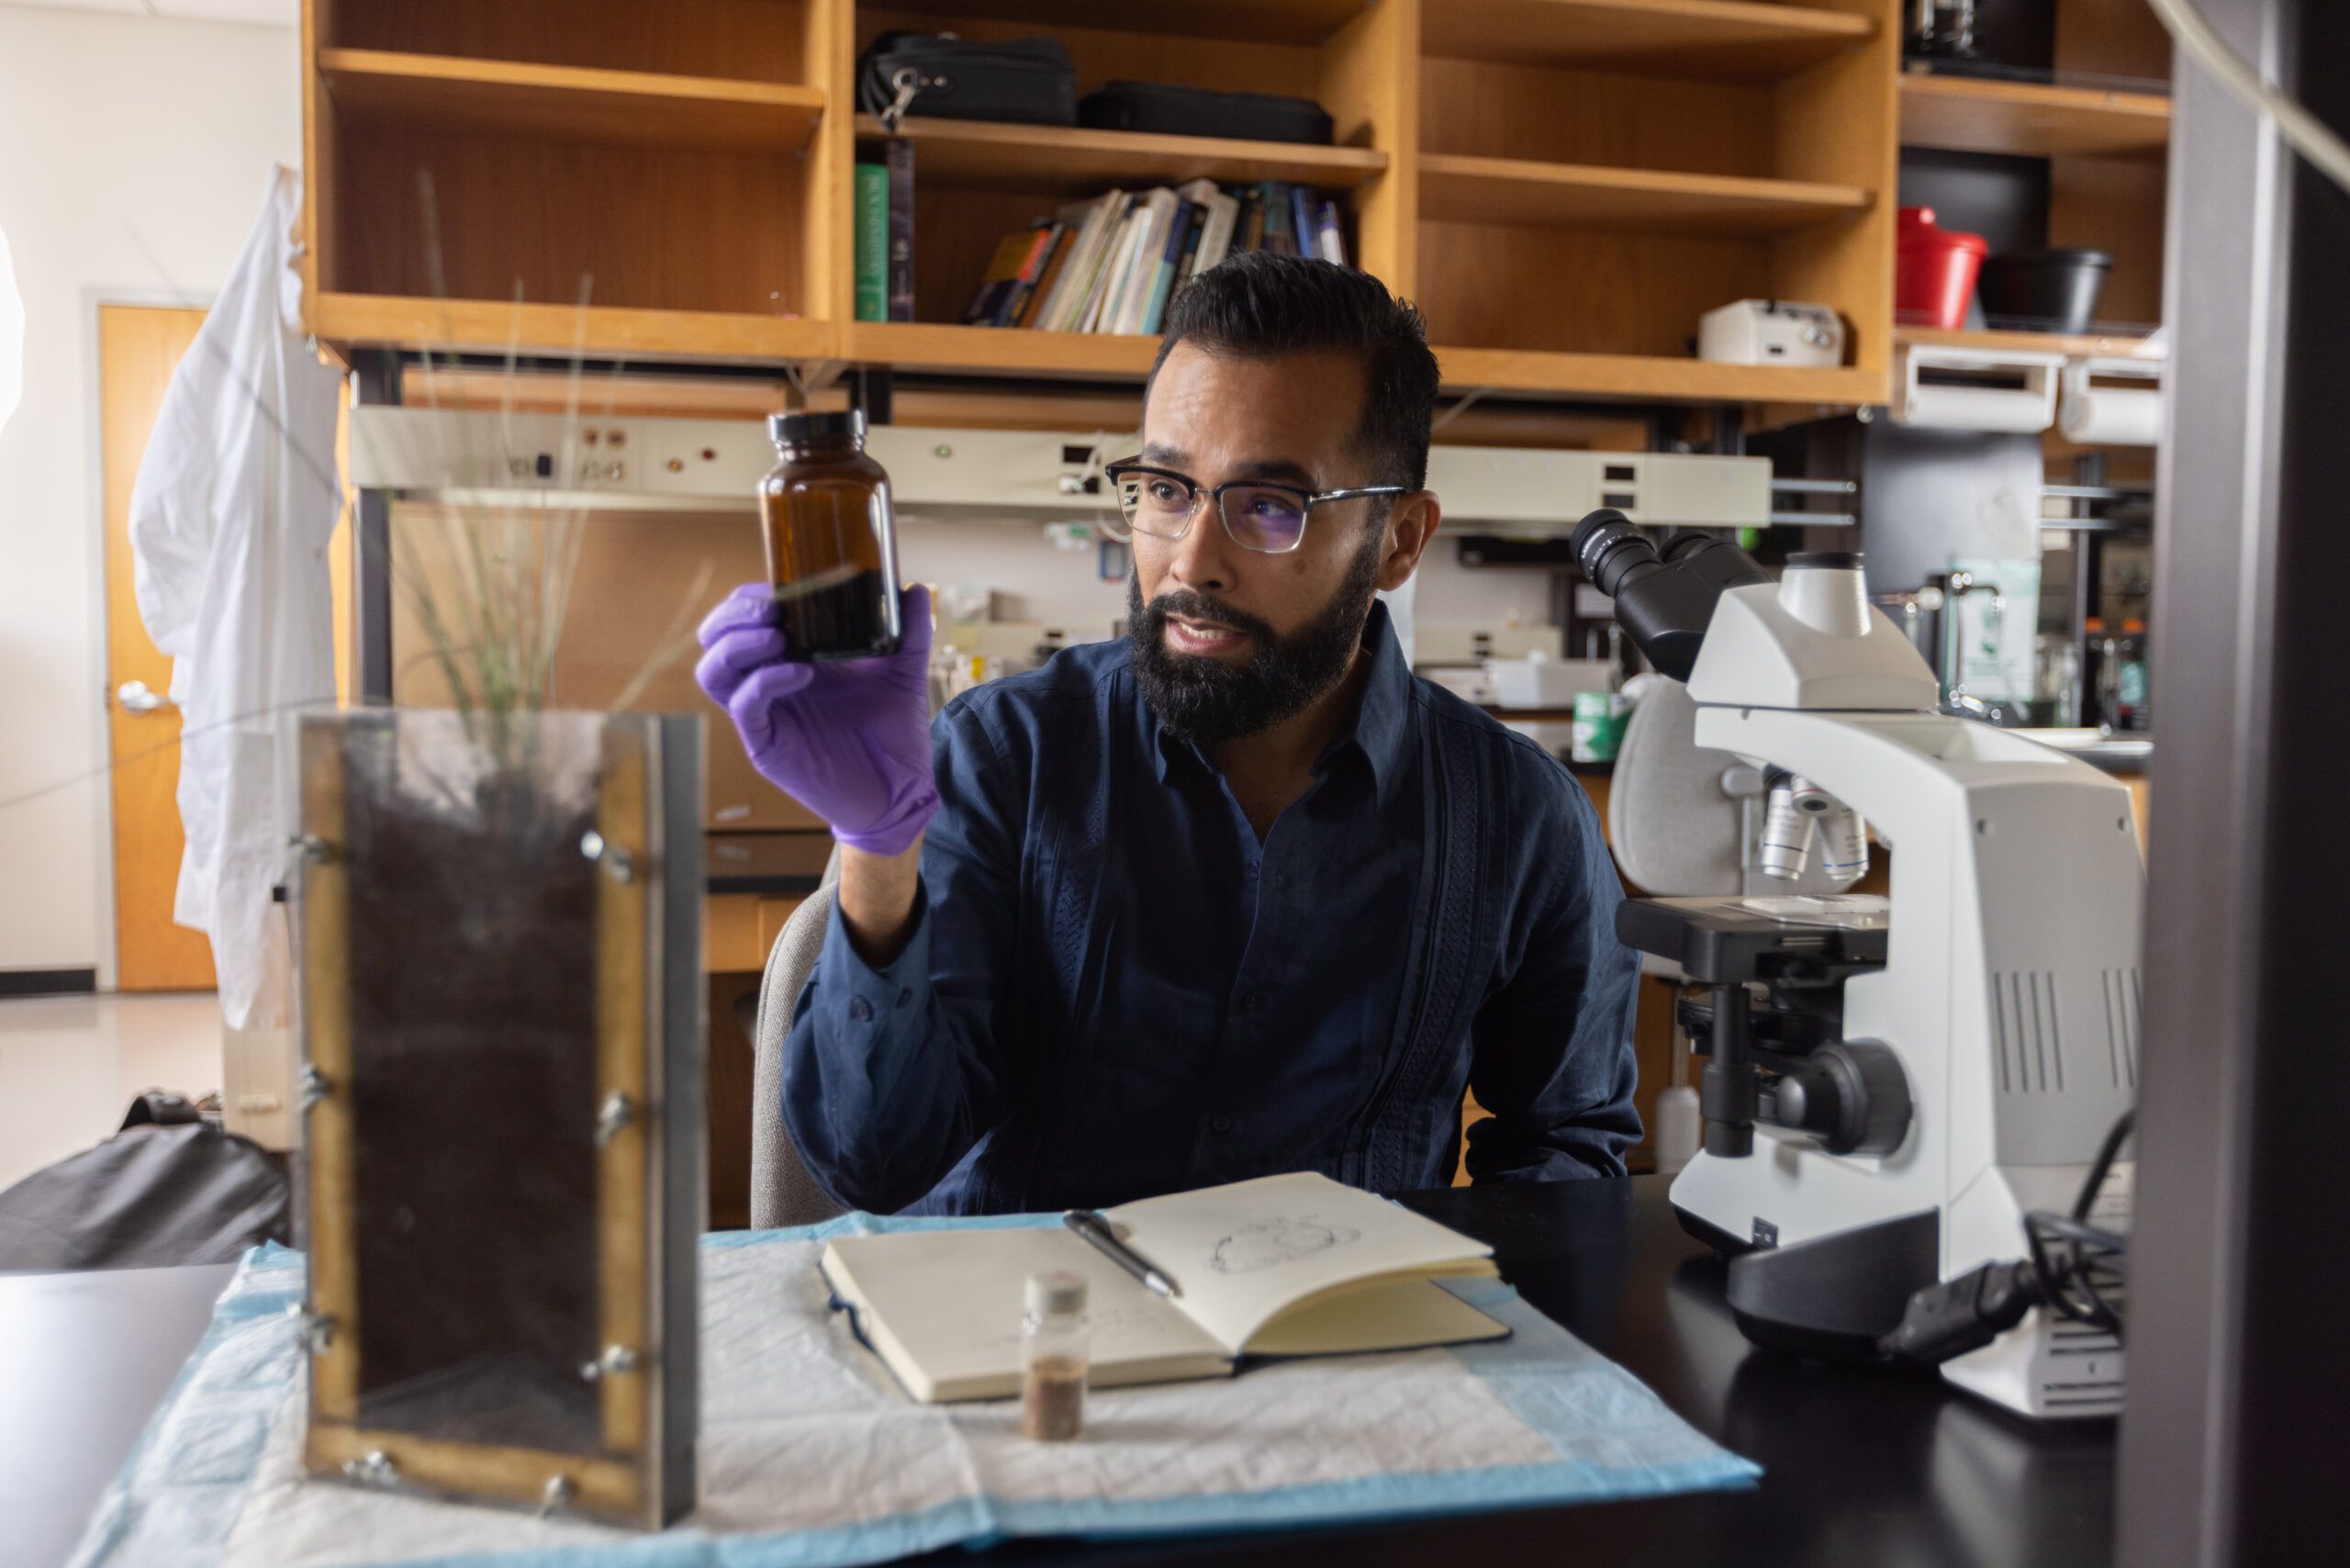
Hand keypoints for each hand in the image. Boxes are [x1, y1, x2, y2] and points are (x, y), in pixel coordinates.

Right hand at [694, 582, 938, 856]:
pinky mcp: (767, 744)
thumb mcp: (903, 673)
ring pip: (714, 672)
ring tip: (778, 635)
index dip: (750, 597)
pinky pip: (745, 707)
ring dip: (738, 644)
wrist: (901, 790)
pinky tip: (800, 672)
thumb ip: (908, 632)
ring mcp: (765, 714)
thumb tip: (914, 589)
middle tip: (770, 607)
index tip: (780, 585)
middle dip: (733, 615)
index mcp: (791, 658)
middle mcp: (769, 683)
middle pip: (716, 640)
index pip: (745, 618)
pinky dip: (765, 682)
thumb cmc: (893, 733)